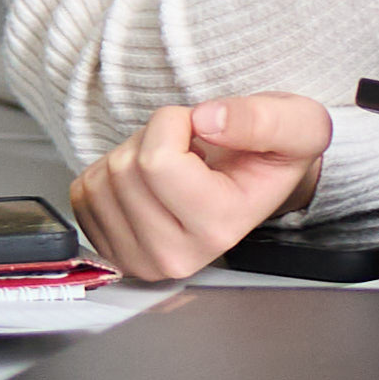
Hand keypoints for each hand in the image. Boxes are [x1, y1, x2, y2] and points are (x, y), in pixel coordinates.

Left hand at [69, 91, 328, 281]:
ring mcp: (140, 260)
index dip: (174, 123)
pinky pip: (83, 192)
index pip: (157, 162)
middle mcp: (177, 256)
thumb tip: (207, 120)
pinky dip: (109, 173)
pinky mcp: (112, 252)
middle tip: (187, 149)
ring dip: (130, 154)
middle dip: (151, 139)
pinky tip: (146, 182)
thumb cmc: (273, 153)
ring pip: (103, 179)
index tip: (204, 130)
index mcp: (220, 227)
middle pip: (126, 170)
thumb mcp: (295, 124)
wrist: (259, 181)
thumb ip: (260, 119)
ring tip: (170, 166)